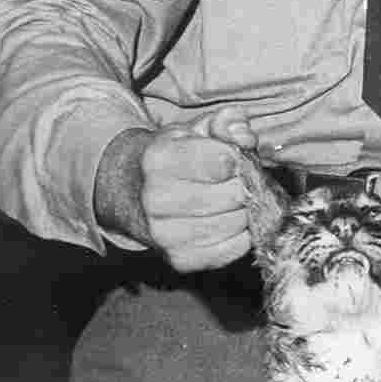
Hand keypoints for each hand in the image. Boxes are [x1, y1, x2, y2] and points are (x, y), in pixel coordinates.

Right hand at [93, 106, 258, 272]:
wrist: (135, 192)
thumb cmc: (175, 156)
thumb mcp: (197, 128)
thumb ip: (227, 121)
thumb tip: (245, 137)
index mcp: (158, 158)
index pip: (223, 162)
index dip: (238, 158)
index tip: (232, 157)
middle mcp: (155, 199)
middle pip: (234, 195)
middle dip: (244, 184)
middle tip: (237, 180)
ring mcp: (165, 234)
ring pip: (236, 223)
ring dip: (245, 210)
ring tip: (232, 199)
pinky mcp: (179, 259)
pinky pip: (232, 250)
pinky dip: (241, 235)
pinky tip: (228, 220)